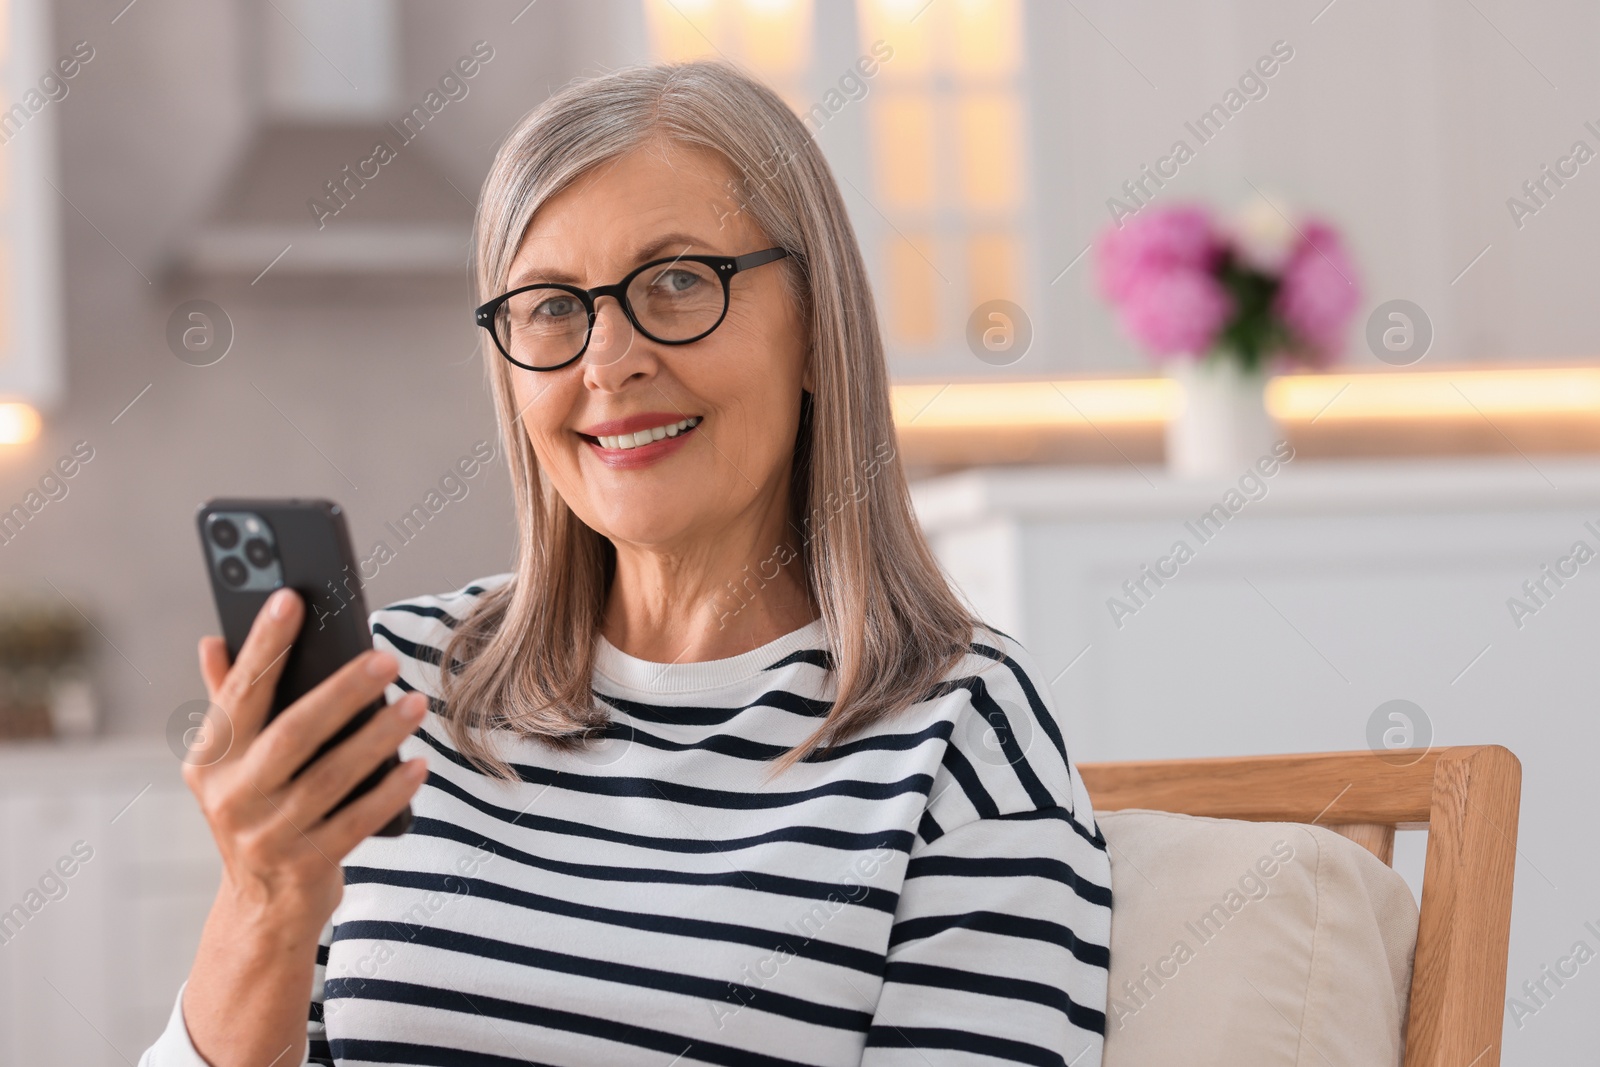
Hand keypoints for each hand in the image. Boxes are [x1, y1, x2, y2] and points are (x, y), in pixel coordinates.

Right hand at [183, 587, 427, 936]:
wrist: (261, 908)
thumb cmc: (258, 811)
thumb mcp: (232, 763)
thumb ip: (227, 701)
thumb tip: (214, 640)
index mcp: (210, 760)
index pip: (239, 692)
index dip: (263, 645)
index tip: (292, 598)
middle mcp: (230, 797)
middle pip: (293, 733)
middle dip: (341, 691)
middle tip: (386, 657)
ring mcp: (267, 836)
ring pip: (331, 776)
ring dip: (378, 737)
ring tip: (417, 703)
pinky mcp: (305, 866)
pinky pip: (357, 821)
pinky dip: (390, 791)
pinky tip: (418, 764)